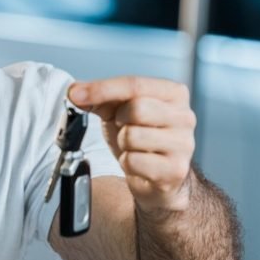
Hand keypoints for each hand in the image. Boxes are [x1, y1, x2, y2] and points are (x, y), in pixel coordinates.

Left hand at [68, 76, 195, 214]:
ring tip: (133, 147)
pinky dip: (126, 163)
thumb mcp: (120, 110)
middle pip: (137, 109)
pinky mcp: (175, 169)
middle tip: (124, 128)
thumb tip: (74, 92)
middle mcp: (184, 116)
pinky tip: (138, 164)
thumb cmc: (141, 137)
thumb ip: (99, 97)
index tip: (75, 94)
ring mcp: (183, 144)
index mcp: (174, 93)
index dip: (102, 89)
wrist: (158, 176)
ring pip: (132, 136)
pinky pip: (132, 161)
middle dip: (119, 120)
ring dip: (122, 144)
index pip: (135, 84)